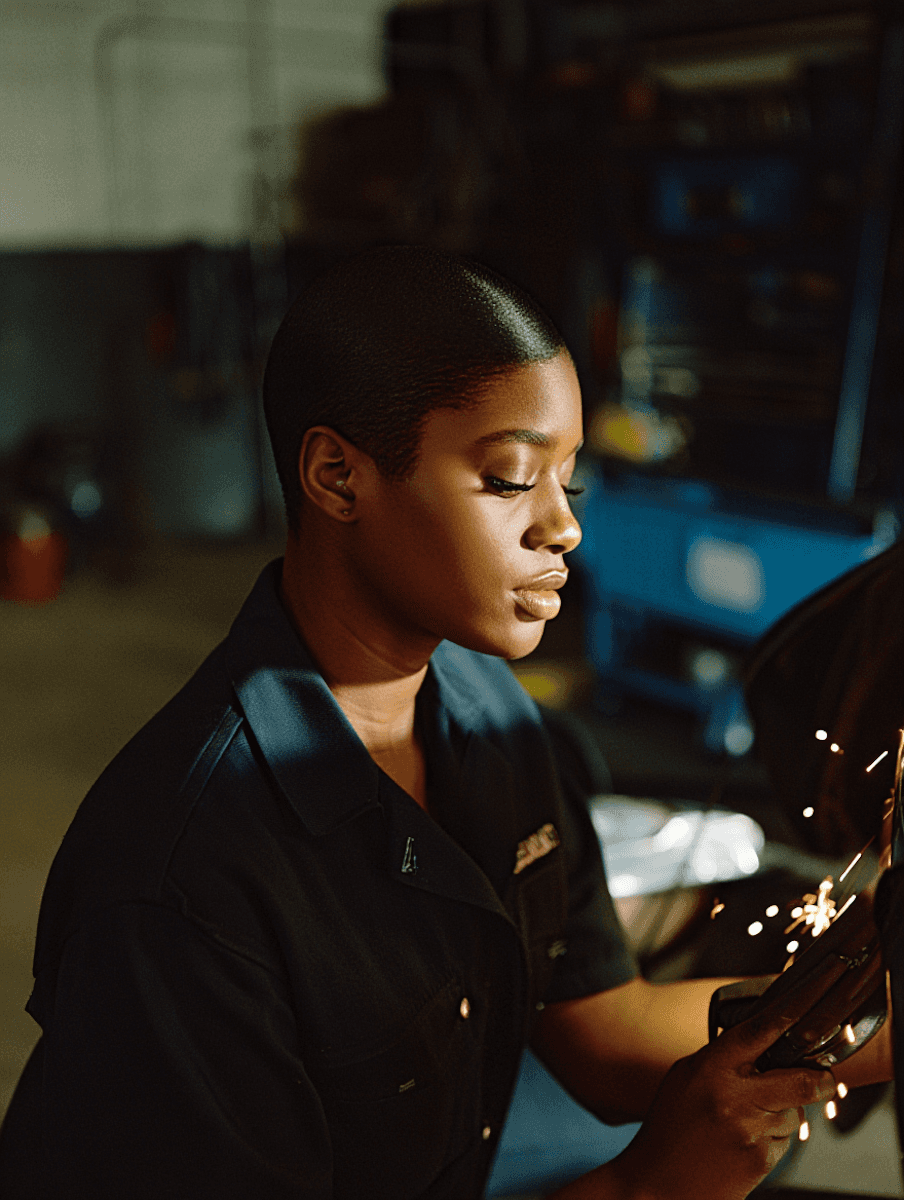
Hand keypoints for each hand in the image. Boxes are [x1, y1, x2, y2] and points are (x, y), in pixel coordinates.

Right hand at [609, 983, 836, 1199]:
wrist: (656, 1183)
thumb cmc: (669, 1128)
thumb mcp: (684, 1077)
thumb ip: (720, 1060)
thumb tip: (761, 1048)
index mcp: (711, 1068)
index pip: (758, 1033)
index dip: (787, 1019)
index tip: (806, 1013)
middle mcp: (734, 1098)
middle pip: (799, 1081)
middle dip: (819, 1080)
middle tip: (825, 1079)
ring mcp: (750, 1131)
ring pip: (792, 1113)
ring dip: (782, 1114)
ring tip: (747, 1121)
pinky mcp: (761, 1160)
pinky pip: (783, 1141)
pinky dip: (772, 1139)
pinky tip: (743, 1143)